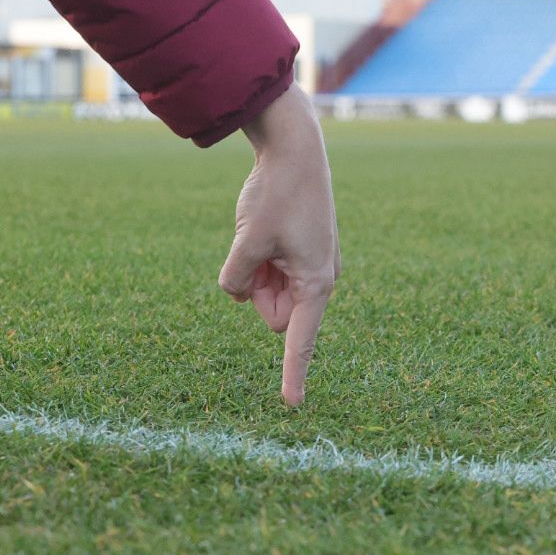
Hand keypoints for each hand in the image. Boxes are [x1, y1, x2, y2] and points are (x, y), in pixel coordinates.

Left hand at [218, 84, 339, 404]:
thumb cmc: (277, 194)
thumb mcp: (247, 240)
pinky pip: (269, 272)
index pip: (300, 338)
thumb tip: (239, 296)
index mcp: (316, 282)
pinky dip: (259, 258)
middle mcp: (319, 280)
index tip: (291, 406)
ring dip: (256, 273)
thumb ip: (236, 280)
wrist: (296, 148)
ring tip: (263, 235)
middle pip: (273, 316)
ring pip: (268, 294)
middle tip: (257, 252)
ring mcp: (311, 267)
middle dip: (257, 294)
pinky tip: (266, 227)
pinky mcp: (300, 253)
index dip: (294, 373)